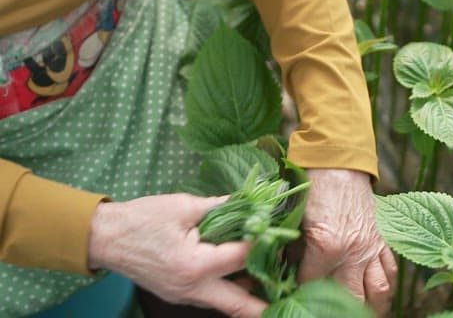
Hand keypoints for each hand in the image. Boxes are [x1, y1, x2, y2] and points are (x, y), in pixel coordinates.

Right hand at [87, 194, 266, 317]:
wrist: (104, 238)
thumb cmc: (142, 219)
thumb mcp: (184, 206)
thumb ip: (221, 207)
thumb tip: (251, 201)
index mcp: (196, 266)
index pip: (243, 257)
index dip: (264, 243)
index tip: (280, 232)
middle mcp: (193, 289)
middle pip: (240, 306)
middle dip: (267, 305)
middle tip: (291, 296)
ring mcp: (185, 296)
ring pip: (226, 304)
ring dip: (250, 295)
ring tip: (273, 279)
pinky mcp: (179, 295)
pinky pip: (212, 297)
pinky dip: (230, 289)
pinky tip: (243, 274)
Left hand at [298, 169, 396, 315]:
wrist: (339, 160)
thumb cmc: (313, 185)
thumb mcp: (295, 217)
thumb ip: (291, 248)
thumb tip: (284, 270)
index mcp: (327, 246)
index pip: (310, 283)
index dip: (298, 292)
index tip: (292, 296)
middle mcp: (353, 251)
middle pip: (349, 297)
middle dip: (339, 310)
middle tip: (329, 311)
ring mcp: (371, 246)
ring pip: (378, 290)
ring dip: (372, 307)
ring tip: (365, 315)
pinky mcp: (382, 239)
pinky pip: (391, 269)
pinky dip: (387, 285)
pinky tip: (379, 293)